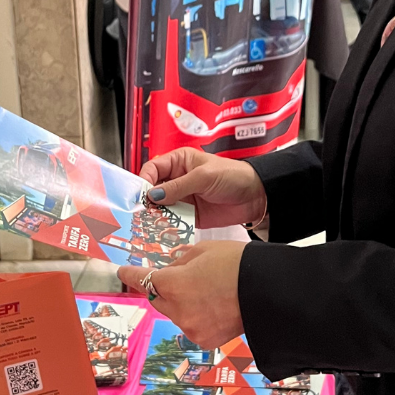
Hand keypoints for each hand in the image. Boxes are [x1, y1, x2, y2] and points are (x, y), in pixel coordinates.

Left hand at [118, 241, 246, 347]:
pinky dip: (195, 315)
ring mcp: (191, 329)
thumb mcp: (205, 250)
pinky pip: (190, 325)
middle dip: (160, 288)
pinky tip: (212, 305)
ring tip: (203, 290)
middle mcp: (178, 310)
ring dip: (180, 302)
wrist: (268, 292)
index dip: (131, 275)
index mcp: (174, 284)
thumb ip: (181, 260)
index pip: (143, 279)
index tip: (123, 272)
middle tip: (173, 277)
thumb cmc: (238, 264)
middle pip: (157, 299)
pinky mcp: (205, 340)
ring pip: (174, 313)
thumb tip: (171, 267)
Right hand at [140, 147, 265, 228]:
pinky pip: (171, 221)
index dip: (144, 180)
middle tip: (139, 213)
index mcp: (179, 162)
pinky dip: (165, 226)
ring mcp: (182, 198)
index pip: (153, 168)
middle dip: (145, 201)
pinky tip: (160, 232)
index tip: (140, 195)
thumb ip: (178, 186)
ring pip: (159, 207)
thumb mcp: (204, 177)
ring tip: (146, 225)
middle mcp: (177, 179)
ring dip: (153, 216)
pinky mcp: (188, 215)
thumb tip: (153, 195)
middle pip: (153, 190)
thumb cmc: (232, 176)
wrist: (255, 196)